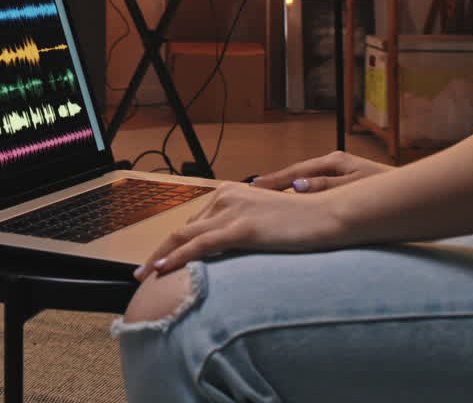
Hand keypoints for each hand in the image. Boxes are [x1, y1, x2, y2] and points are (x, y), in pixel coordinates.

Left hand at [133, 182, 348, 281]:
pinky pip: (200, 245)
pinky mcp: (242, 227)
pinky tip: (162, 270)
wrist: (331, 217)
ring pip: (184, 237)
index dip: (172, 245)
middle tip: (141, 273)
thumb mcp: (266, 224)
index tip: (158, 262)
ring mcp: (233, 211)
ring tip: (143, 277)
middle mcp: (226, 197)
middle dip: (159, 252)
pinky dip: (177, 258)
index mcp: (230, 194)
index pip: (193, 223)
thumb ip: (244, 231)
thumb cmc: (305, 224)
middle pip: (182, 229)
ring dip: (160, 258)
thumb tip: (228, 250)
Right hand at [251, 150, 392, 193]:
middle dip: (276, 183)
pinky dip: (302, 194)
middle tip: (252, 192)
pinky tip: (293, 202)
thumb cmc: (390, 190)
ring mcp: (339, 171)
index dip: (274, 180)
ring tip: (267, 199)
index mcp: (335, 161)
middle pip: (297, 174)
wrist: (417, 193)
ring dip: (288, 190)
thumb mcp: (356, 188)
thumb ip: (325, 187)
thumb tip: (296, 186)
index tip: (254, 187)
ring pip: (306, 181)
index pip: (296, 171)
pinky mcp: (345, 181)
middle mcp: (334, 163)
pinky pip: (316, 187)